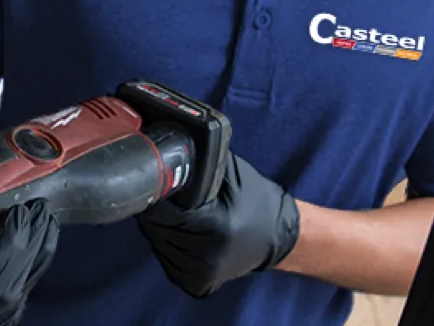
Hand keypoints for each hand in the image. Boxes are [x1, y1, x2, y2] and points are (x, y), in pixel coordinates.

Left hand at [136, 152, 299, 297]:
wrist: (278, 237)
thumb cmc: (254, 198)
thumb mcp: (228, 172)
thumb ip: (197, 163)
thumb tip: (165, 148)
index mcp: (216, 227)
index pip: (164, 210)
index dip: (156, 191)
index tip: (155, 178)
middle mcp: (205, 258)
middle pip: (157, 226)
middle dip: (156, 207)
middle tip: (167, 192)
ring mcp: (198, 275)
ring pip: (157, 242)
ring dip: (160, 224)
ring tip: (177, 210)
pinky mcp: (194, 284)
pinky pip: (166, 256)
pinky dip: (168, 240)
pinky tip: (183, 229)